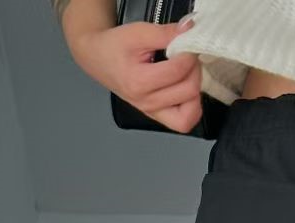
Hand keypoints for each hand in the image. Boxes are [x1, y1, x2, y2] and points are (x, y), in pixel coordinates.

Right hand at [68, 18, 203, 132]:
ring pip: (190, 113)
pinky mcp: (157, 115)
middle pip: (188, 92)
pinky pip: (183, 121)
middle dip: (194, 70)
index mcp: (139, 82)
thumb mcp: (138, 33)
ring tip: (187, 74)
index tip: (187, 42)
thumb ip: (165, 33)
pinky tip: (186, 90)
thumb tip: (189, 30)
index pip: (178, 71)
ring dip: (196, 91)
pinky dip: (192, 107)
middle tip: (187, 57)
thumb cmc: (115, 46)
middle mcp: (147, 102)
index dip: (189, 54)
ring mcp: (153, 112)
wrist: (99, 58)